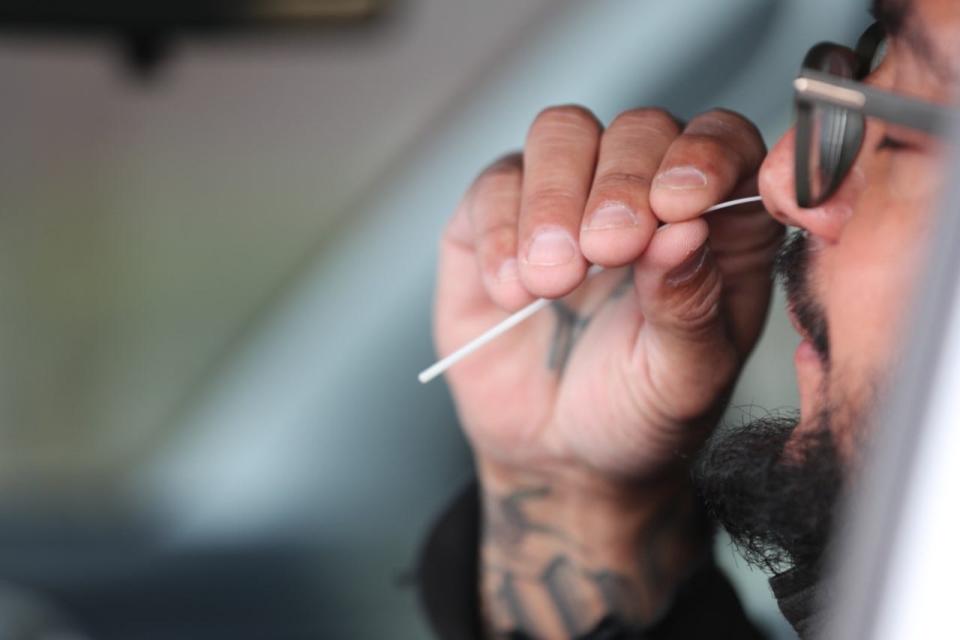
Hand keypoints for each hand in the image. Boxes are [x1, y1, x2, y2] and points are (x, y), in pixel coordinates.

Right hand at [435, 105, 780, 482]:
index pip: (725, 142)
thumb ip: (690, 308)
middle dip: (621, 184)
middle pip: (638, 128)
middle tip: (606, 253)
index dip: (706, 154)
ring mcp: (566, 198)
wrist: (558, 453)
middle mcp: (642, 195)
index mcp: (713, 224)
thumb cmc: (639, 411)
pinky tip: (511, 291)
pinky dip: (498, 233)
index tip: (678, 204)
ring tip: (553, 281)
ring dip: (554, 199)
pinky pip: (493, 186)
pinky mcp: (494, 219)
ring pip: (561, 134)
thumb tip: (685, 231)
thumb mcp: (683, 380)